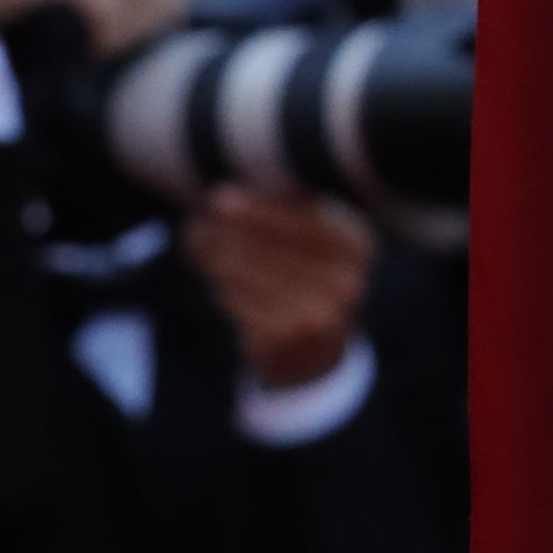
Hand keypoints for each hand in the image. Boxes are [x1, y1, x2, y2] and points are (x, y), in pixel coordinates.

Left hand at [185, 192, 373, 390]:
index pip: (297, 218)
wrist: (317, 354)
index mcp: (356, 244)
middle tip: (196, 227)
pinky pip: (241, 302)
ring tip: (204, 252)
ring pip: (249, 271)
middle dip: (227, 232)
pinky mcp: (289, 336)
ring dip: (218, 259)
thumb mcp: (312, 240)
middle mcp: (346, 278)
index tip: (216, 198)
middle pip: (268, 243)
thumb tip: (226, 198)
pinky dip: (226, 290)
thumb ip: (282, 209)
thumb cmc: (308, 279)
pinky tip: (223, 286)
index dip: (255, 207)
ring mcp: (320, 311)